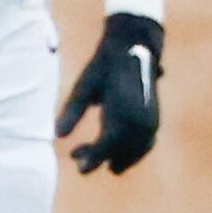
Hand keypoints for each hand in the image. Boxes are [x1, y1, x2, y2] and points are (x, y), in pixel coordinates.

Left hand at [57, 12, 163, 173]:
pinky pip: (143, 146)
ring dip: (113, 156)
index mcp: (122, 115)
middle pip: (118, 154)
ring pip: (133, 154)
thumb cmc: (104, 66)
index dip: (91, 159)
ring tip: (89, 151)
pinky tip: (113, 150)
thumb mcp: (84, 86)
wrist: (134, 47)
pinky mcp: (154, 121)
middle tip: (75, 153)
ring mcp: (150, 123)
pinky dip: (129, 152)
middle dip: (97, 157)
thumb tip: (57, 135)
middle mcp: (139, 123)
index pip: (105, 147)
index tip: (77, 165)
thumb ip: (72, 112)